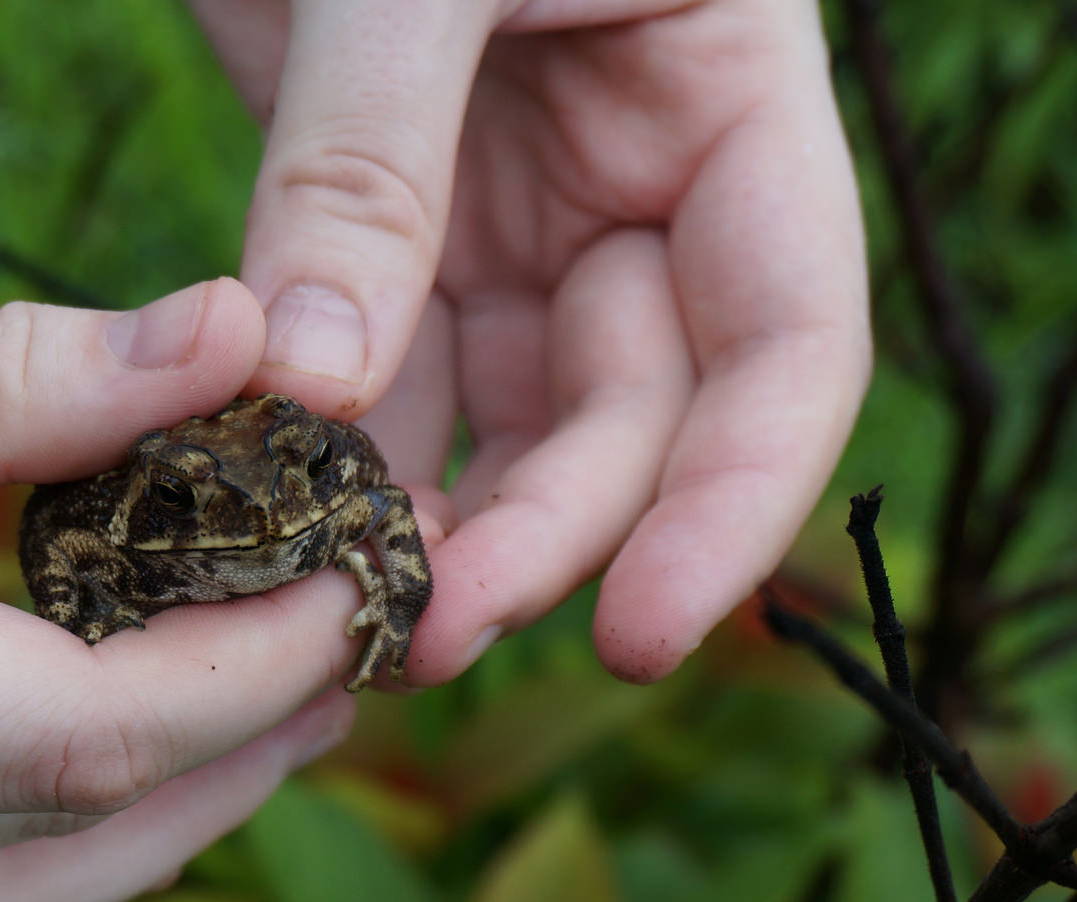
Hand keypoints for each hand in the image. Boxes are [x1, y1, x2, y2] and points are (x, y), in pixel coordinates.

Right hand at [0, 114, 362, 901]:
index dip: (237, 667)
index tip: (360, 573)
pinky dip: (2, 828)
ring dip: (131, 822)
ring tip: (259, 700)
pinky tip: (81, 736)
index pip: (46, 740)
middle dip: (223, 759)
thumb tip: (227, 358)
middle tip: (356, 647)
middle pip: (26, 855)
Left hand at [192, 0, 871, 681]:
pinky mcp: (397, 210)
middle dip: (546, 533)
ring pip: (507, 409)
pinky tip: (287, 520)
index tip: (642, 634)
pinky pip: (389, 363)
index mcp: (732, 92)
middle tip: (420, 632)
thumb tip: (309, 400)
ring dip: (437, 514)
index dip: (732, 502)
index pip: (789, 341)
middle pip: (635, 404)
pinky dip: (343, 446)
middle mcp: (645, 168)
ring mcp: (522, 196)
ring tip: (348, 611)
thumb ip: (367, 170)